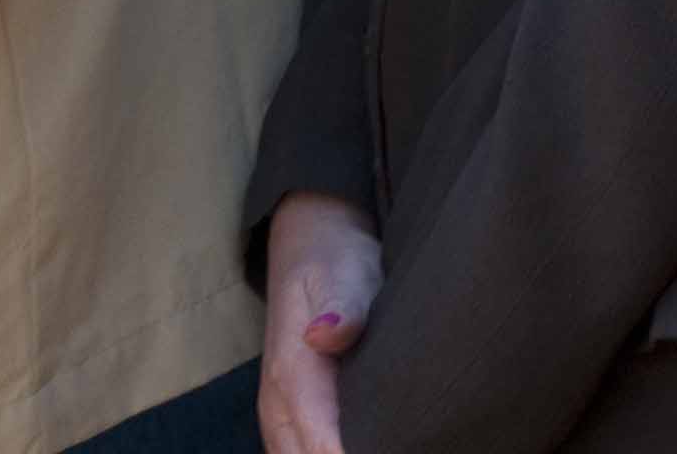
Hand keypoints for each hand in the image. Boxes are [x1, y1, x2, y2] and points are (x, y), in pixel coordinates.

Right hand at [259, 193, 382, 453]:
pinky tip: (350, 449)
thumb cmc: (335, 262)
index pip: (322, 446)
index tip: (388, 450)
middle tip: (399, 451)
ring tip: (377, 451)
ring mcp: (278, 410)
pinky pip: (293, 452)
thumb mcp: (344, 275)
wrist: (310, 243)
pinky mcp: (288, 413)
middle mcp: (278, 402)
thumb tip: (323, 336)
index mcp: (293, 375)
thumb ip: (342, 310)